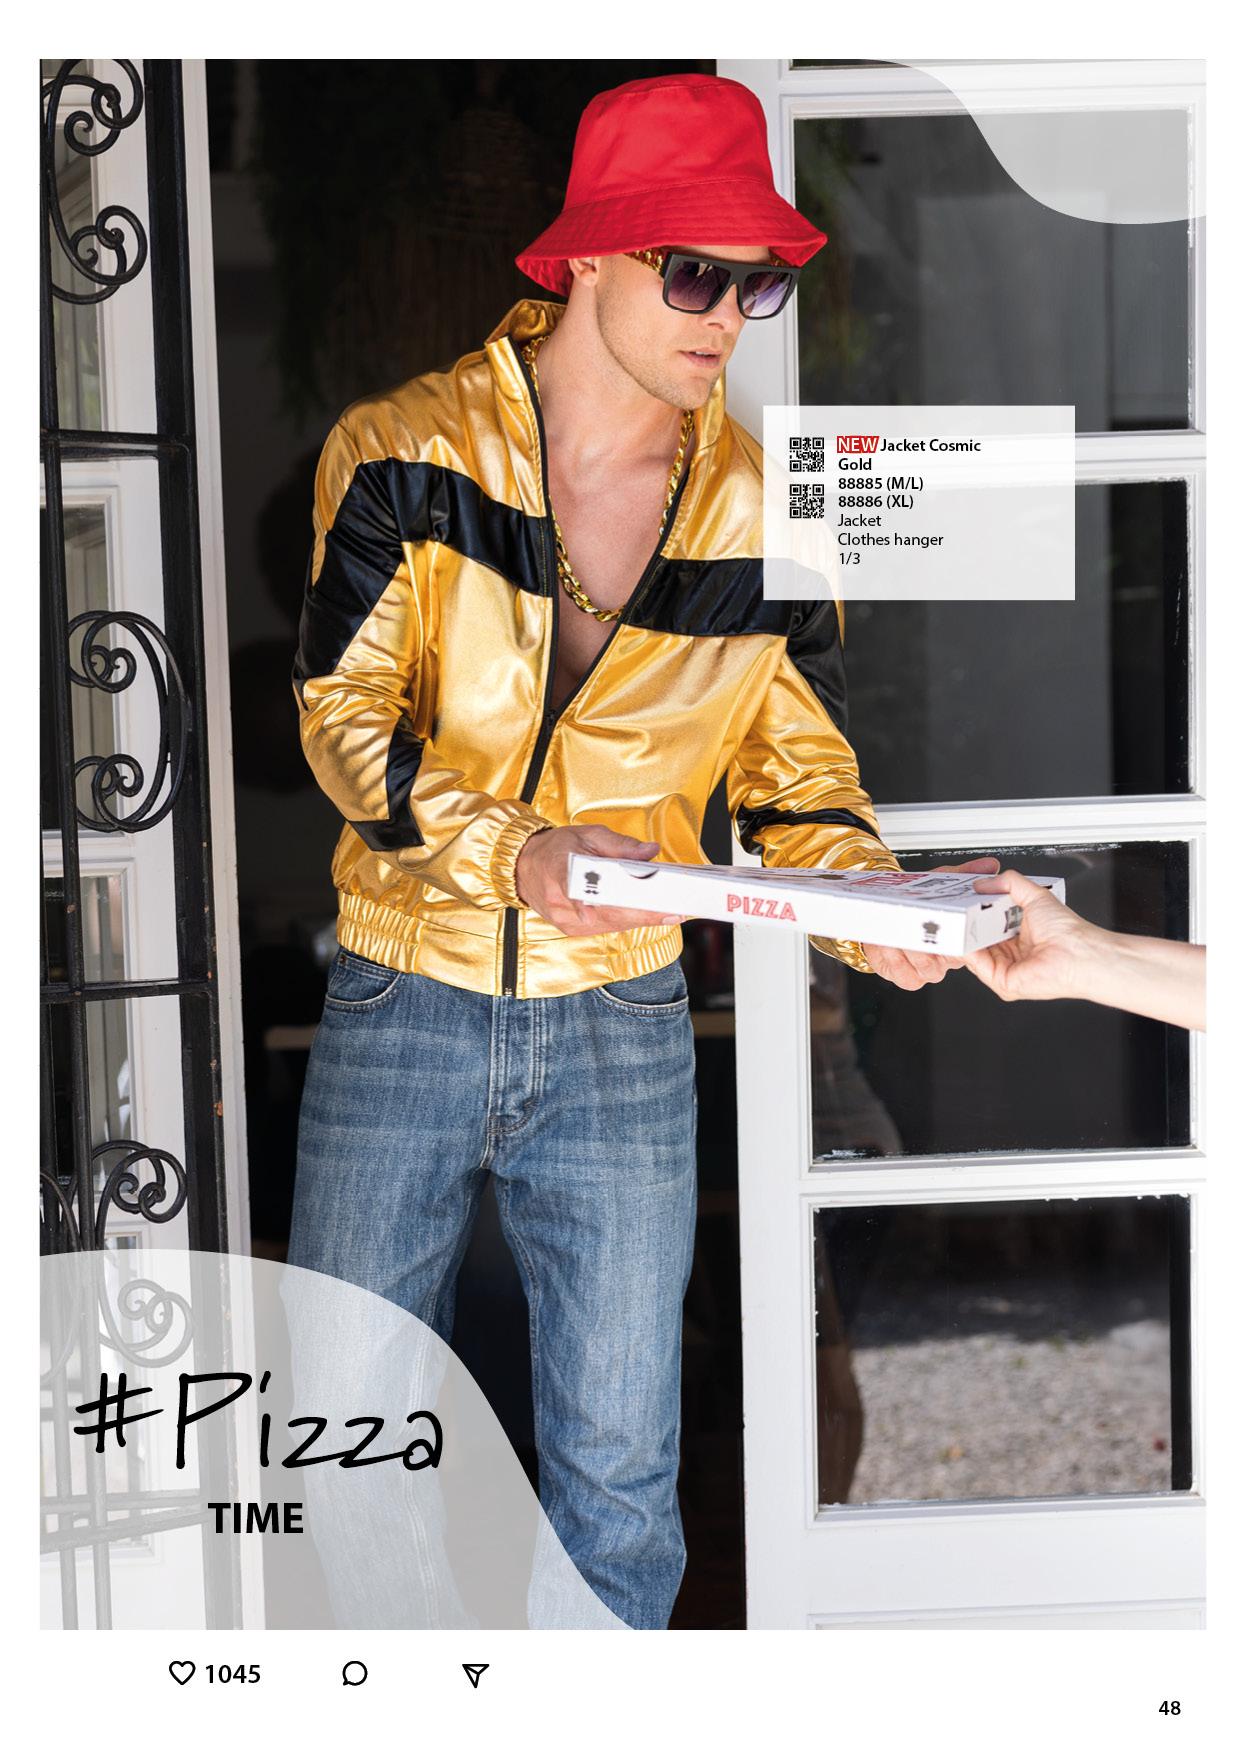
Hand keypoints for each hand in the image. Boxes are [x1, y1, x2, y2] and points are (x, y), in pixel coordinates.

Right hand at [515, 823, 688, 936]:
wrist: (522, 867)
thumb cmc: (556, 848)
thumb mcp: (588, 835)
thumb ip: (621, 845)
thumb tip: (650, 853)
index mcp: (563, 870)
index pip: (597, 890)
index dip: (633, 902)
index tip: (653, 906)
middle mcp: (562, 902)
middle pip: (612, 913)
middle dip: (647, 914)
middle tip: (676, 911)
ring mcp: (566, 920)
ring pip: (611, 924)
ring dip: (640, 919)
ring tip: (668, 912)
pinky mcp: (571, 929)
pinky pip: (605, 927)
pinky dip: (625, 921)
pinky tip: (645, 915)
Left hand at [862, 856, 999, 990]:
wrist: (881, 916)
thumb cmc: (913, 903)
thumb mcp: (938, 883)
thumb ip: (964, 875)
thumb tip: (989, 866)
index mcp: (962, 937)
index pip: (972, 943)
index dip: (962, 934)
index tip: (953, 920)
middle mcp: (948, 957)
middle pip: (950, 957)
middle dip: (934, 939)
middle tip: (922, 922)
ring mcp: (930, 970)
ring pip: (927, 965)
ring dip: (910, 946)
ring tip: (899, 929)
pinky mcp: (909, 978)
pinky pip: (906, 974)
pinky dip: (894, 959)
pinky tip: (888, 944)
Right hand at [963, 868, 1094, 1002]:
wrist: (1078, 952)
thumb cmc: (1067, 931)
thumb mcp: (1035, 895)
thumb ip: (1009, 883)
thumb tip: (986, 882)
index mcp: (1019, 934)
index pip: (988, 925)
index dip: (974, 914)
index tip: (963, 903)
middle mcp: (1012, 952)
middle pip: (978, 940)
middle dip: (965, 926)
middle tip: (954, 911)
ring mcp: (1007, 968)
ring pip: (974, 954)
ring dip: (963, 938)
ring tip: (955, 921)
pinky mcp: (1003, 981)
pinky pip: (978, 966)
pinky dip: (968, 953)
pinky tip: (965, 938)